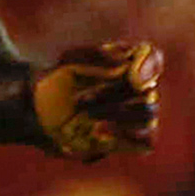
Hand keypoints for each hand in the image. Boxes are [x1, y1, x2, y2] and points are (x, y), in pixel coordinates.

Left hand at [33, 38, 162, 163]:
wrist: (40, 112)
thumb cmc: (58, 80)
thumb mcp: (70, 61)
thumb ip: (96, 55)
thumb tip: (124, 63)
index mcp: (129, 62)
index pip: (154, 59)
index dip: (149, 66)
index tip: (130, 75)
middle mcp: (138, 88)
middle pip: (147, 90)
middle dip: (113, 94)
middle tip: (81, 99)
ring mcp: (136, 114)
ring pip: (148, 113)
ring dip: (116, 113)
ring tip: (87, 115)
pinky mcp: (131, 139)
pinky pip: (147, 140)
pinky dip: (127, 135)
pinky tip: (100, 132)